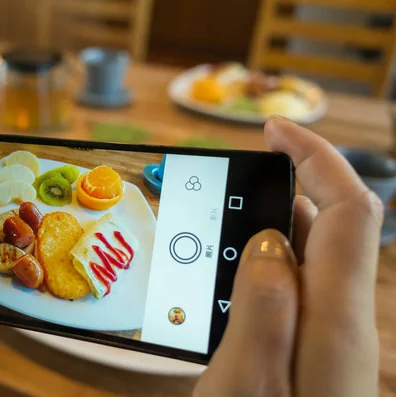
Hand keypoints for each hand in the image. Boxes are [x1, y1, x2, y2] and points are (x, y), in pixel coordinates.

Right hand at [194, 117, 382, 396]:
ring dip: (269, 228)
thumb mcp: (246, 385)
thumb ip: (263, 309)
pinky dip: (264, 267)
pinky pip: (295, 290)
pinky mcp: (311, 351)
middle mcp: (342, 322)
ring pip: (310, 257)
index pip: (349, 210)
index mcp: (334, 321)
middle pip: (332, 226)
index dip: (316, 158)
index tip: (273, 129)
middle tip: (227, 188)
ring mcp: (329, 338)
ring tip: (217, 234)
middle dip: (285, 188)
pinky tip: (227, 283)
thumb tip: (272, 240)